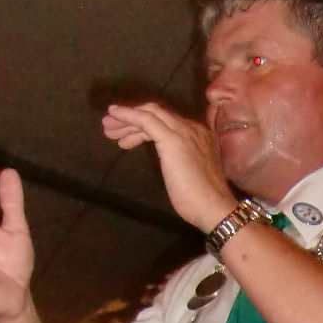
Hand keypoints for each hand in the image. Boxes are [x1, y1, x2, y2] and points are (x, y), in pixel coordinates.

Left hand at [102, 101, 232, 233]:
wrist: (213, 208)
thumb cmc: (201, 201)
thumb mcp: (190, 175)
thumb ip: (180, 162)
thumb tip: (170, 165)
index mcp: (199, 136)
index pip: (167, 122)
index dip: (144, 126)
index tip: (127, 137)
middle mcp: (192, 128)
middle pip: (156, 114)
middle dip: (132, 119)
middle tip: (111, 128)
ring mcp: (183, 131)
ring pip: (149, 115)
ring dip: (126, 120)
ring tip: (108, 129)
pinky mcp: (172, 138)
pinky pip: (145, 119)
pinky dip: (127, 114)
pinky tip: (113, 114)